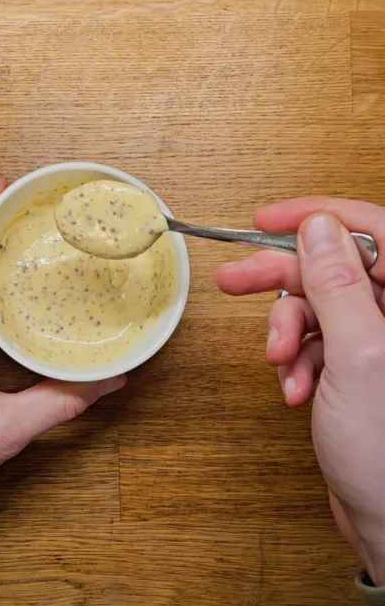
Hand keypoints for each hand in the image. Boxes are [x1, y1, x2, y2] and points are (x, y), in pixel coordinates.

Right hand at [215, 197, 384, 583]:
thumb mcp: (358, 356)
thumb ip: (338, 285)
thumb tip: (318, 227)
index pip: (373, 229)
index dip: (319, 217)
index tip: (268, 220)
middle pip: (336, 267)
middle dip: (285, 279)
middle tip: (235, 281)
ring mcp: (379, 342)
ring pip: (319, 307)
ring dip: (288, 333)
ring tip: (278, 361)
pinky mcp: (358, 368)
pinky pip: (316, 342)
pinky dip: (296, 360)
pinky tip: (295, 388)